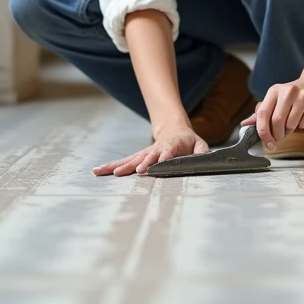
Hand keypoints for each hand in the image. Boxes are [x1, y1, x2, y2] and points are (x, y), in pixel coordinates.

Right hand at [92, 126, 209, 176]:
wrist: (175, 130)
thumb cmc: (189, 142)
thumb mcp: (200, 145)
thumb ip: (202, 152)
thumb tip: (204, 160)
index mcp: (172, 145)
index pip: (167, 152)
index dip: (162, 158)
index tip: (155, 166)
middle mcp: (156, 149)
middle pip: (147, 156)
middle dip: (141, 163)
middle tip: (135, 171)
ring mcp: (145, 153)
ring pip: (131, 159)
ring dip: (119, 166)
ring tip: (104, 172)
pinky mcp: (138, 157)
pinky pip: (124, 161)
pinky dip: (111, 166)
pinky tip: (98, 171)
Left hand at [241, 75, 303, 149]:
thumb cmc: (293, 94)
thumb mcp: (275, 99)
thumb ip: (261, 112)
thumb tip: (245, 124)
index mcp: (274, 91)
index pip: (263, 113)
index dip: (262, 131)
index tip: (266, 142)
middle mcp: (288, 91)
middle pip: (277, 121)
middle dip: (277, 134)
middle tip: (279, 137)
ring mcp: (303, 96)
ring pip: (291, 124)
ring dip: (290, 131)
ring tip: (291, 124)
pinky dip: (302, 125)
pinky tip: (303, 116)